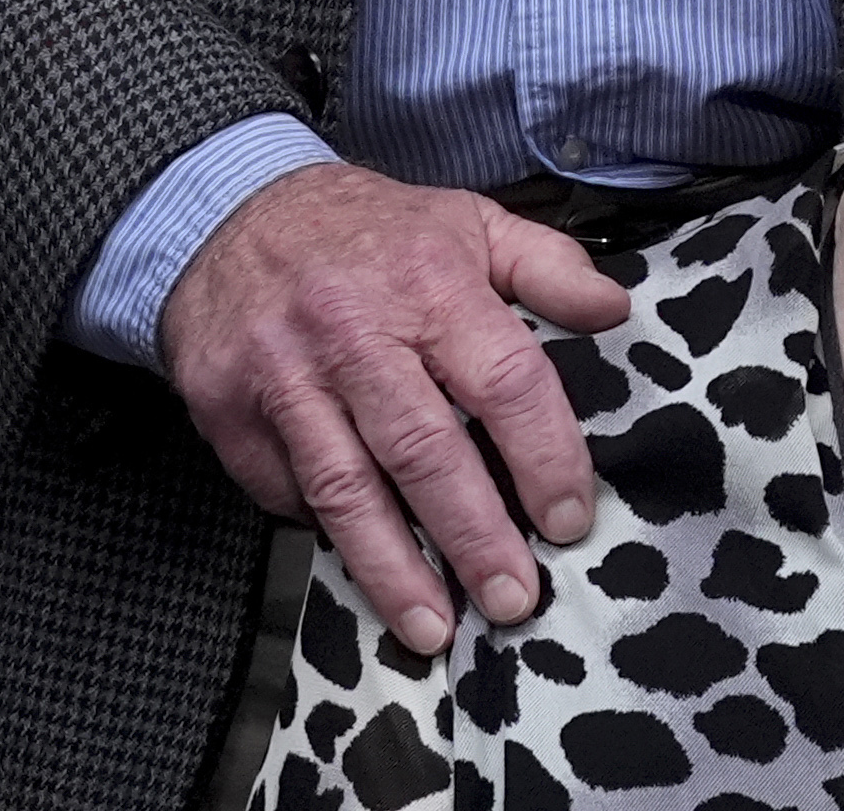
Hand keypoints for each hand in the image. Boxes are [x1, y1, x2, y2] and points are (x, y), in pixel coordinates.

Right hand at [162, 160, 633, 656]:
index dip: (542, 455)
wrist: (229, 216)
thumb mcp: (470, 223)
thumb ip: (548, 267)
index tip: (568, 519)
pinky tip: (360, 565)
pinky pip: (282, 491)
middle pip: (425, 450)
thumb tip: (615, 311)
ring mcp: (286, 378)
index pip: (504, 380)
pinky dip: (321, 533)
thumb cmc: (372, 232)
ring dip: (393, 567)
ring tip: (435, 627)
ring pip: (346, 489)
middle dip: (473, 536)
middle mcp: (358, 334)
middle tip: (513, 598)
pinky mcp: (229, 414)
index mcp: (432, 284)